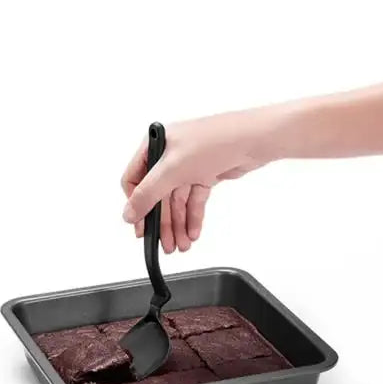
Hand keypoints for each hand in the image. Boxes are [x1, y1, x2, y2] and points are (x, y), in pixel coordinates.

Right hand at [120, 106, 283, 252]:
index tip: (141, 228)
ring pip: (177, 200)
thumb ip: (147, 194)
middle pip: (158, 195)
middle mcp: (170, 154)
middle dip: (162, 222)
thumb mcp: (172, 170)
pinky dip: (193, 216)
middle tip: (165, 243)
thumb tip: (129, 212)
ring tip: (181, 244)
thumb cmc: (215, 141)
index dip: (136, 205)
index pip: (134, 179)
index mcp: (155, 144)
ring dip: (178, 224)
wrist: (254, 139)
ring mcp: (189, 164)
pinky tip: (193, 232)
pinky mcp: (206, 173)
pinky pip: (194, 200)